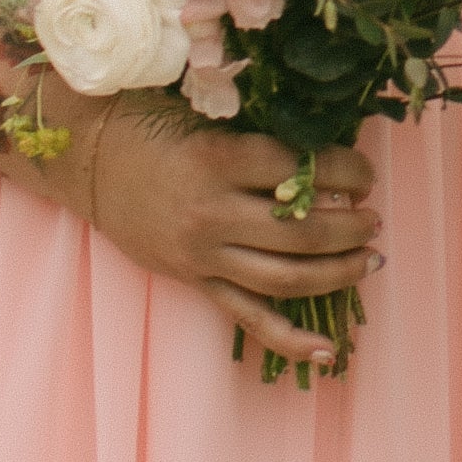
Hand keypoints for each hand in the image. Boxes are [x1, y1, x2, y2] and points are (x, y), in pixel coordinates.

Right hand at [56, 94, 383, 356]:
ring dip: (338, 272)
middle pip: (300, 232)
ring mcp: (202, 254)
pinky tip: (329, 350)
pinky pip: (248, 317)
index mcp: (216, 159)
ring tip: (370, 259)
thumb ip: (262, 132)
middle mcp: (211, 212)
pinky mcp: (195, 280)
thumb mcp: (206, 111)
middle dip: (350, 228)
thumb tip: (332, 151)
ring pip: (285, 278)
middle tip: (374, 219)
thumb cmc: (151, 123)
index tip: (365, 173)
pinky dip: (290, 338)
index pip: (299, 172)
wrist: (87, 159)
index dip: (345, 173)